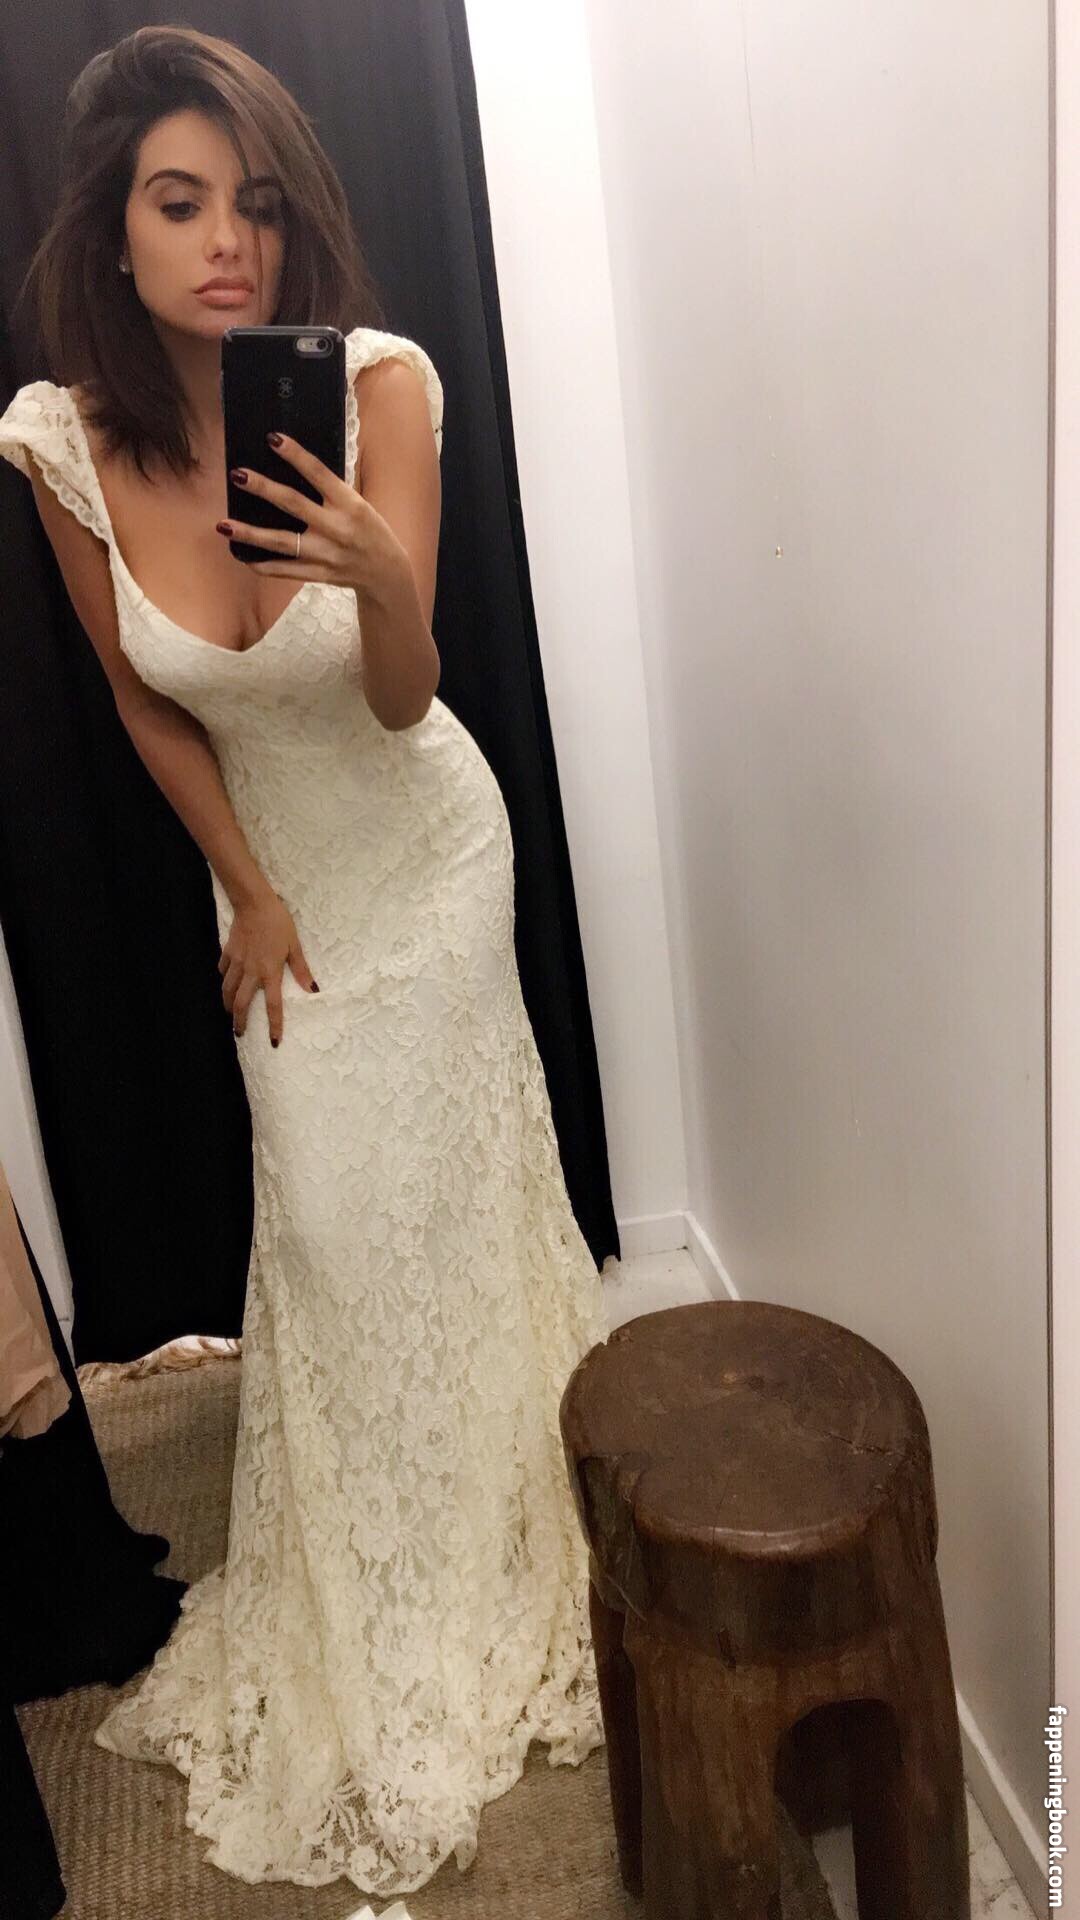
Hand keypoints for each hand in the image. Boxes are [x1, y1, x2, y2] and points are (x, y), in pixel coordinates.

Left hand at [217, 431, 404, 598]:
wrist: (385, 573)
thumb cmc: (370, 530)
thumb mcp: (359, 504)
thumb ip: (330, 491)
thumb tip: (293, 468)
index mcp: (350, 504)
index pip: (318, 474)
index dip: (295, 455)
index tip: (272, 439)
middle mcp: (336, 528)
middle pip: (293, 504)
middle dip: (263, 488)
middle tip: (237, 475)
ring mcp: (326, 554)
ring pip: (282, 542)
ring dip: (250, 533)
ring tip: (224, 524)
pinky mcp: (318, 574)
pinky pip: (285, 571)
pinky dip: (263, 565)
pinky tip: (242, 556)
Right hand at [219, 888, 317, 1047]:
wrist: (254, 903)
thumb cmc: (278, 923)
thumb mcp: (294, 945)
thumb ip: (301, 969)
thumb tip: (313, 989)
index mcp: (270, 972)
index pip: (273, 1005)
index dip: (274, 1025)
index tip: (273, 1041)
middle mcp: (251, 972)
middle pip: (241, 1003)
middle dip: (239, 1021)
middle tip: (239, 1033)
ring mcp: (237, 963)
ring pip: (227, 990)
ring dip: (228, 1005)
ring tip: (230, 1014)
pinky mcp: (228, 952)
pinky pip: (223, 972)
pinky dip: (223, 980)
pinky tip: (225, 983)